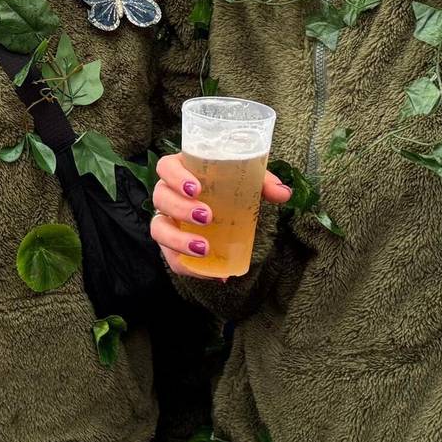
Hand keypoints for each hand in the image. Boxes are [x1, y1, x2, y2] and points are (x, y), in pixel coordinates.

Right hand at [147, 152, 291, 275]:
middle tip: (207, 217)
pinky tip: (214, 274)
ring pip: (158, 229)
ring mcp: (166, 220)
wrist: (225, 210)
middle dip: (181, 208)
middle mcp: (167, 194)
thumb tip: (284, 193)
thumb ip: (264, 183)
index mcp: (181, 170)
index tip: (197, 188)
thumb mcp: (247, 181)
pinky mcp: (171, 245)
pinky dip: (189, 267)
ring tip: (203, 248)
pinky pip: (171, 258)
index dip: (176, 176)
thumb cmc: (229, 187)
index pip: (166, 167)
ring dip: (178, 240)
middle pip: (161, 197)